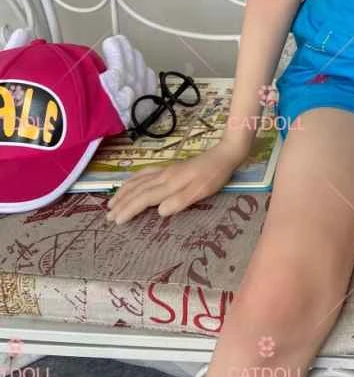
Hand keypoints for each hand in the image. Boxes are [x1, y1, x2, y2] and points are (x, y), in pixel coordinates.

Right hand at [105, 142, 243, 224]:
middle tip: (107, 216)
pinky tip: (129, 183)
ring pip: (137, 181)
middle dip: (121, 203)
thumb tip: (159, 211)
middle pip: (136, 190)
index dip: (129, 210)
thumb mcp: (200, 192)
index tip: (116, 221)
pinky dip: (132, 180)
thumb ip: (179, 201)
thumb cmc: (213, 177)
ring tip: (111, 202)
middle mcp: (163, 176)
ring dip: (123, 192)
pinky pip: (144, 174)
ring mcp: (164, 170)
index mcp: (170, 184)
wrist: (223, 155)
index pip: (143, 199)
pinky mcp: (169, 168)